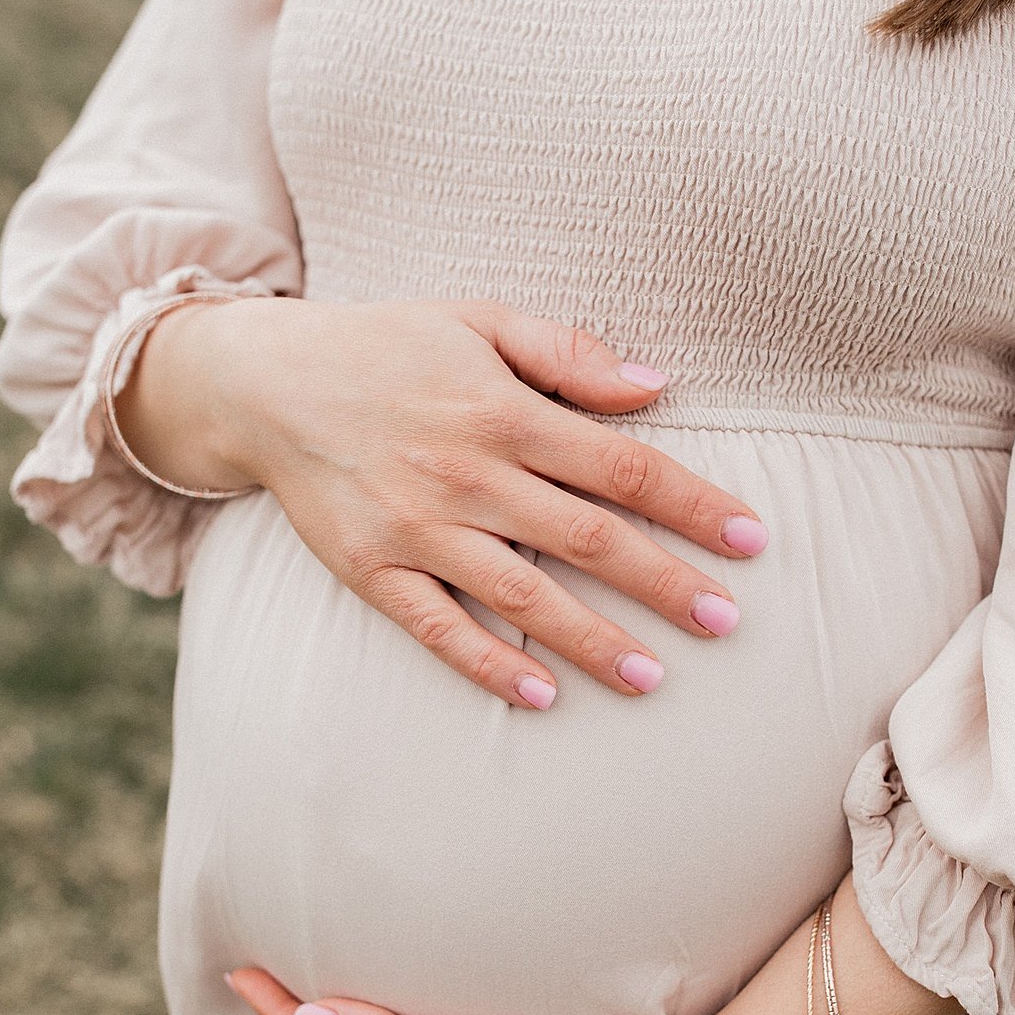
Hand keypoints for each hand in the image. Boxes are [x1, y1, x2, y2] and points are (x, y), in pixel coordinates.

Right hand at [119, 296, 766, 705]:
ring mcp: (416, 528)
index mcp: (502, 410)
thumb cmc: (383, 348)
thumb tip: (656, 385)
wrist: (263, 382)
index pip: (621, 466)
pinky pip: (437, 626)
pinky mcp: (371, 569)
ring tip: (651, 676)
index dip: (693, 503)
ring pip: (522, 593)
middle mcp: (465, 474)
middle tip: (727, 622)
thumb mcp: (476, 320)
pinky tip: (539, 694)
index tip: (751, 539)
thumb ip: (566, 350)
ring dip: (591, 638)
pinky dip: (488, 662)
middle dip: (665, 582)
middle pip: (587, 539)